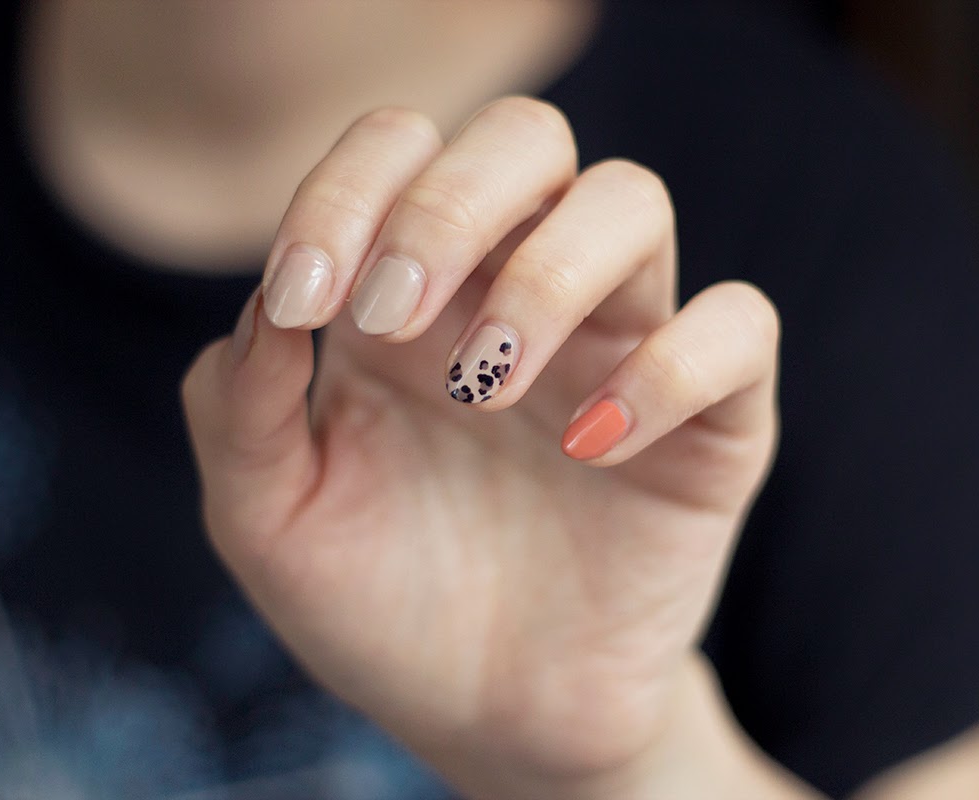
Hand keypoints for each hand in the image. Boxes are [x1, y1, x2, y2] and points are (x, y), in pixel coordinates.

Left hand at [181, 97, 779, 799]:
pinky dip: (670, 367)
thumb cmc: (379, 609)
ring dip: (547, 273)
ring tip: (485, 388)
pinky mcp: (711, 423)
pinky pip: (737, 329)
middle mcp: (518, 298)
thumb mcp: (268, 519)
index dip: (345, 190)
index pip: (399, 150)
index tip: (304, 301)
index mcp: (412, 299)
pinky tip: (593, 448)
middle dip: (448, 205)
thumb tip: (272, 298)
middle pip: (526, 137)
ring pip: (631, 202)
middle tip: (391, 322)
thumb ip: (240, 402)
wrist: (489, 722)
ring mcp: (620, 350)